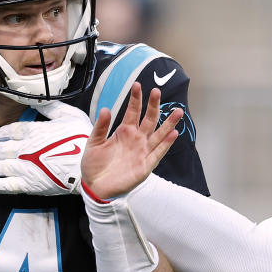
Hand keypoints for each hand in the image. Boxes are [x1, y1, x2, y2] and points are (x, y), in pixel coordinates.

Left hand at [0, 100, 92, 194]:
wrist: (87, 166)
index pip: (10, 131)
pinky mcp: (29, 184)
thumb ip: (51, 108)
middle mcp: (25, 149)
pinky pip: (7, 185)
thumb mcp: (69, 115)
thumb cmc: (82, 140)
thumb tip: (36, 101)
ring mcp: (25, 167)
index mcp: (34, 131)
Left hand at [82, 83, 181, 199]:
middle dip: (153, 106)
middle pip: (149, 119)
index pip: (133, 112)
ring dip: (168, 124)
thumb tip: (105, 109)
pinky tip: (173, 134)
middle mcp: (136, 139)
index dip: (136, 99)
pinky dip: (166, 144)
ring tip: (178, 111)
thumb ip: (101, 127)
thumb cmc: (94, 164)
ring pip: (159, 135)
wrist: (94, 186)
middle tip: (157, 91)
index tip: (138, 85)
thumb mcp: (94, 143)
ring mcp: (142, 151)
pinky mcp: (145, 165)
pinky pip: (158, 153)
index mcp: (124, 131)